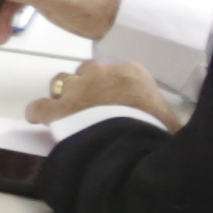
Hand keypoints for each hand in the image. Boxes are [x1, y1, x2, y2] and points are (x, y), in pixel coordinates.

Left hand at [31, 57, 177, 129]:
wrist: (129, 141)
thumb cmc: (154, 129)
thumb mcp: (169, 119)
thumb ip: (165, 116)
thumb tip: (173, 128)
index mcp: (131, 72)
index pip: (118, 72)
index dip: (114, 87)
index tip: (117, 101)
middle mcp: (101, 73)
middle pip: (88, 72)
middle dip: (89, 86)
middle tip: (94, 105)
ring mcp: (76, 89)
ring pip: (62, 82)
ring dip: (65, 95)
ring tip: (68, 111)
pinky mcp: (57, 109)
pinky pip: (39, 106)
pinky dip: (39, 112)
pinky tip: (40, 120)